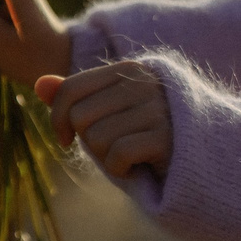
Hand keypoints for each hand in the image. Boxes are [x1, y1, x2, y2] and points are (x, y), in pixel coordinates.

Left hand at [37, 61, 173, 179]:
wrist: (200, 159)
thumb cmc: (144, 135)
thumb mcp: (107, 113)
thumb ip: (75, 97)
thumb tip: (40, 83)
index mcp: (128, 69)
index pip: (70, 89)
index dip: (58, 119)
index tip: (67, 137)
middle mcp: (144, 83)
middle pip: (80, 117)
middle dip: (88, 141)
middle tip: (113, 146)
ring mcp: (158, 109)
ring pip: (96, 138)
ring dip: (106, 158)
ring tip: (130, 155)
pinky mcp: (166, 138)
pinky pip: (117, 156)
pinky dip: (121, 170)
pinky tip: (139, 167)